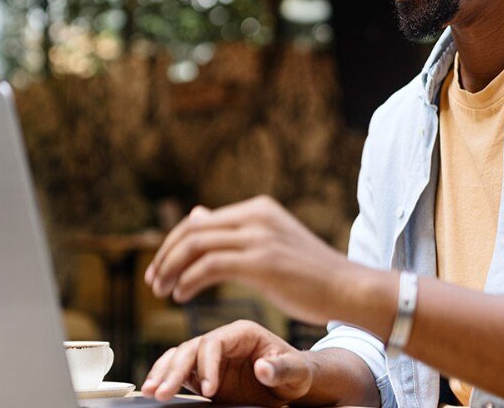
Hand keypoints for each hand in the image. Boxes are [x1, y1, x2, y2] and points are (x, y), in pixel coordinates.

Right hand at [141, 320, 313, 405]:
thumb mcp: (297, 372)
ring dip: (163, 373)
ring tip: (151, 392)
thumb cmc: (296, 372)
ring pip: (179, 357)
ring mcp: (211, 356)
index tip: (209, 390)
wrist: (292, 382)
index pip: (214, 342)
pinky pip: (179, 370)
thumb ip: (282, 369)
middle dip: (175, 370)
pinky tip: (154, 389)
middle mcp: (222, 340)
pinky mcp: (203, 371)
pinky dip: (164, 377)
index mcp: (242, 332)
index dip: (207, 364)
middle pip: (191, 348)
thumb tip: (262, 368)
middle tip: (163, 392)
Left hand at [144, 196, 360, 324]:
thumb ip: (234, 230)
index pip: (200, 220)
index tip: (161, 268)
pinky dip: (188, 281)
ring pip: (195, 246)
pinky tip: (183, 296)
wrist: (349, 289)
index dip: (173, 244)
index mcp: (258, 208)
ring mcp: (259, 237)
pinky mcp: (261, 262)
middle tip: (154, 282)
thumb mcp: (271, 242)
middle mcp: (256, 216)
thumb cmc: (312, 274)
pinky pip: (208, 266)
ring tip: (163, 292)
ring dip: (171, 270)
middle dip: (165, 256)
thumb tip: (197, 214)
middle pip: (191, 230)